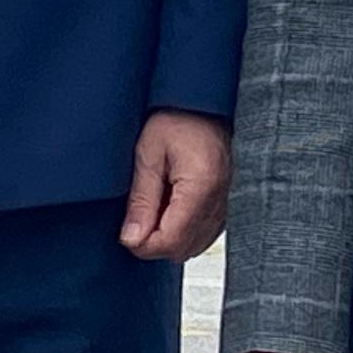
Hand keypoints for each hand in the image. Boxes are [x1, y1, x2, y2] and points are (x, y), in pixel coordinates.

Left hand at [120, 109, 231, 260]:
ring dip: (168, 238)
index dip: (143, 245)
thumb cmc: (178, 118)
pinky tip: (170, 209)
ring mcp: (226, 205)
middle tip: (136, 219)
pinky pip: (204, 235)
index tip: (126, 233)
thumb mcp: (148, 154)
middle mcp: (220, 202)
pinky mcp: (226, 205)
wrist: (204, 103)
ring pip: (193, 247)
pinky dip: (183, 231)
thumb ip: (141, 200)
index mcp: (201, 188)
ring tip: (154, 208)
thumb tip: (131, 238)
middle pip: (183, 249)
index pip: (171, 241)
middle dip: (154, 243)